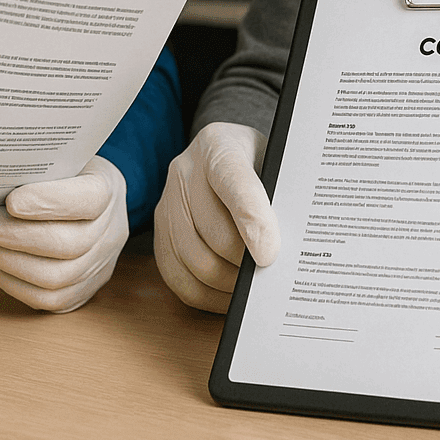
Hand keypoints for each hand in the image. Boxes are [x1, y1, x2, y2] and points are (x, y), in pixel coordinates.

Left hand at [0, 155, 127, 311]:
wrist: (96, 206)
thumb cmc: (67, 177)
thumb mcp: (60, 160)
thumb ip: (34, 168)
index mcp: (108, 190)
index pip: (89, 199)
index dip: (50, 202)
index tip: (10, 200)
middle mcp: (110, 232)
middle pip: (67, 244)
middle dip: (13, 236)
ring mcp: (100, 266)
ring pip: (55, 278)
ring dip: (6, 262)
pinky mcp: (83, 291)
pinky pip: (47, 299)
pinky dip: (13, 283)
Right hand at [153, 121, 278, 312]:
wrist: (221, 156)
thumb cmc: (254, 163)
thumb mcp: (271, 163)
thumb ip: (277, 196)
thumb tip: (281, 249)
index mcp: (219, 145)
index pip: (235, 184)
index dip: (253, 223)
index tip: (270, 255)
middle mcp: (185, 171)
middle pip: (213, 232)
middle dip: (244, 263)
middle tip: (270, 276)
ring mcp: (166, 202)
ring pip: (194, 260)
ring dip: (227, 282)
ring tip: (252, 286)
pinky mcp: (158, 232)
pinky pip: (178, 277)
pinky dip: (207, 295)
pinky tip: (229, 295)